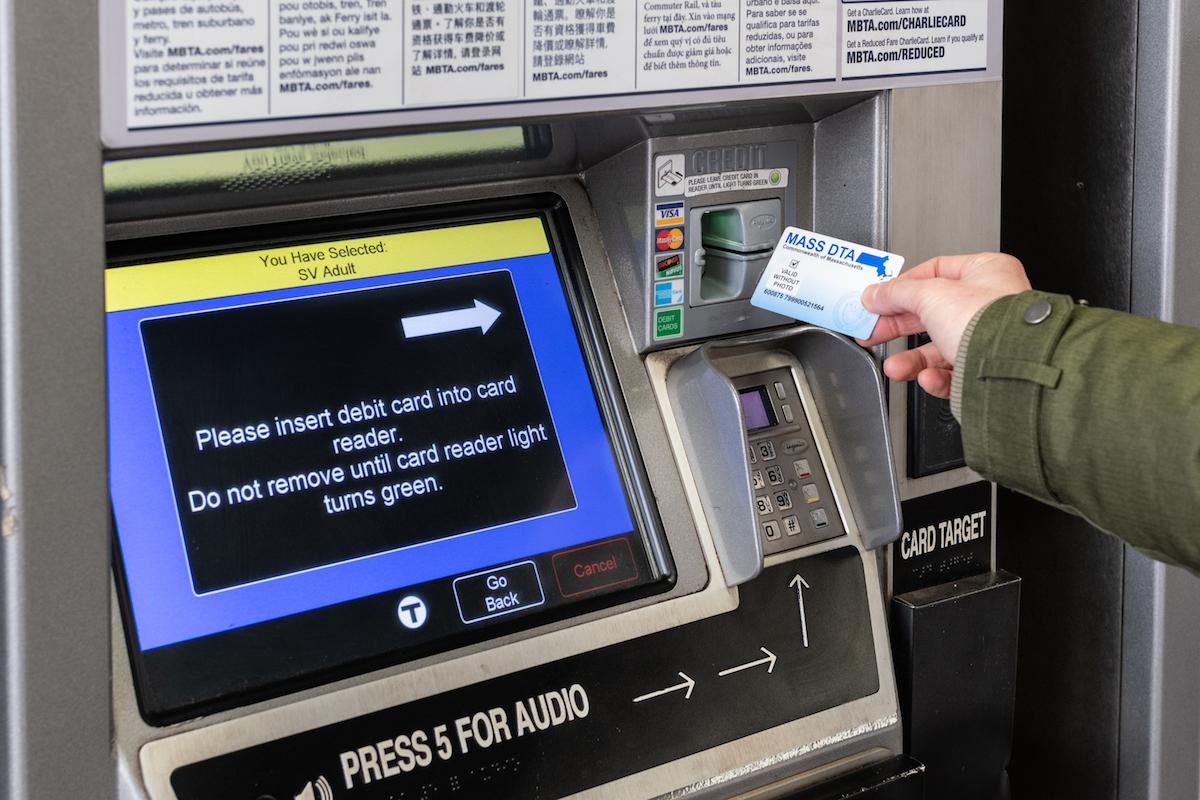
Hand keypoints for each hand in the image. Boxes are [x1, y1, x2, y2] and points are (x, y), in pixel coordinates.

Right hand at [856, 253, 1031, 398]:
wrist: (1011, 369)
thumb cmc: (989, 322)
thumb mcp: (930, 295)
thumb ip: (896, 293)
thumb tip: (874, 294)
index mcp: (986, 272)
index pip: (933, 272)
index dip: (901, 286)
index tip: (878, 299)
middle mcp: (990, 304)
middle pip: (930, 313)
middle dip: (898, 327)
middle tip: (872, 332)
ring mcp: (988, 338)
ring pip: (938, 348)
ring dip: (912, 360)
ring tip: (895, 367)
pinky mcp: (985, 369)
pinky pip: (952, 372)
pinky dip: (935, 377)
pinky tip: (928, 377)